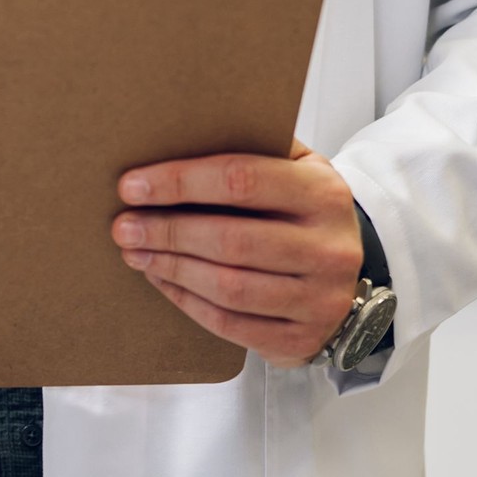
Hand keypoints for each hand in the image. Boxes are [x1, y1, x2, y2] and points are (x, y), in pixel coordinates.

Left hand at [111, 141, 362, 369]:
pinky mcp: (300, 340)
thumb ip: (254, 150)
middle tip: (124, 225)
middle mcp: (327, 249)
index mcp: (323, 193)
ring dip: (171, 268)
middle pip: (230, 239)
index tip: (134, 185)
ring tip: (135, 252)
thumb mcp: (298, 170)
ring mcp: (318, 300)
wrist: (352, 277)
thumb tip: (177, 135)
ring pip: (228, 286)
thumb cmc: (308, 216)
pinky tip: (162, 279)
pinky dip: (186, 301)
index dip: (181, 182)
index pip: (241, 179)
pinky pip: (229, 324)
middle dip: (167, 231)